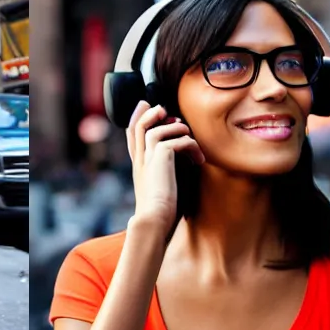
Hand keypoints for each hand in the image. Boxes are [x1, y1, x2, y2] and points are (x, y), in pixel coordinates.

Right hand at [126, 100, 203, 242]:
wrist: (154, 221)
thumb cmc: (161, 214)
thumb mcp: (162, 192)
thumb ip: (167, 179)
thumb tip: (182, 171)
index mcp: (139, 167)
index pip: (132, 138)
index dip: (136, 120)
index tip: (144, 108)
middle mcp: (140, 161)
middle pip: (136, 127)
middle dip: (148, 114)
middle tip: (161, 107)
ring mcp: (147, 159)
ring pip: (152, 129)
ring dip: (172, 126)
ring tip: (185, 129)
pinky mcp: (160, 159)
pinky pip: (174, 141)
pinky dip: (188, 143)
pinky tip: (198, 155)